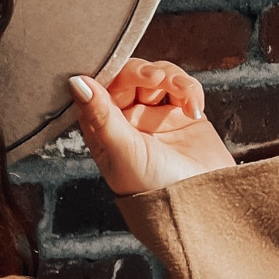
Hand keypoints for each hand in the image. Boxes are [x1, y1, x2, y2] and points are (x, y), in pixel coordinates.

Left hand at [68, 59, 235, 195]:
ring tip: (184, 95)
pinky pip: (183, 87)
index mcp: (103, 130)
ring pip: (159, 76)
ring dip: (172, 78)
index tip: (124, 74)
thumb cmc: (154, 189)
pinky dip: (190, 91)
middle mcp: (127, 121)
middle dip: (145, 73)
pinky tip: (195, 110)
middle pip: (130, 76)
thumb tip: (76, 82)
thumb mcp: (123, 151)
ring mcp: (155, 116)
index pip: (99, 88)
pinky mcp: (183, 115)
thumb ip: (101, 115)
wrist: (201, 205)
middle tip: (157, 80)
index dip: (110, 73)